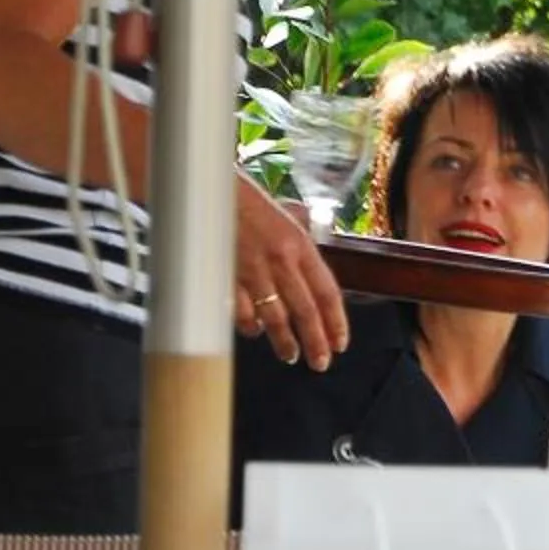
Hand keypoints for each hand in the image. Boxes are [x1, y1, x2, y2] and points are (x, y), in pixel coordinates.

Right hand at [235, 176, 347, 367]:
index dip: (336, 321)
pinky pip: (243, 312)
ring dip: (285, 342)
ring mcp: (252, 270)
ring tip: (291, 355)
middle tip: (321, 362)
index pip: (327, 291)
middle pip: (305, 311)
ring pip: (275, 318)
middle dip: (316, 342)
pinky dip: (250, 326)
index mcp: (300, 244)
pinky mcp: (226, 277)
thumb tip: (310, 283)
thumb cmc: (245, 202)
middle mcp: (280, 259)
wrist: (207, 187)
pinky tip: (255, 333)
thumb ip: (298, 252)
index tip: (341, 343)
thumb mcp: (284, 221)